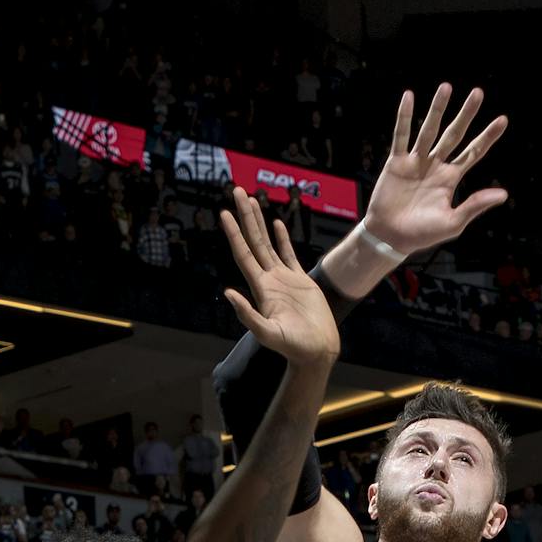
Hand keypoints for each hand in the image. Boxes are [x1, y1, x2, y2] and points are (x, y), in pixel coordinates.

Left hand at [221, 187, 339, 367]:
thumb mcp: (268, 334)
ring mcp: (284, 278)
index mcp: (260, 288)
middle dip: (245, 217)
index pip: (243, 254)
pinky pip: (288, 254)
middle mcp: (269, 279)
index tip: (224, 212)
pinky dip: (282, 238)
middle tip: (236, 190)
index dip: (233, 233)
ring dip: (259, 222)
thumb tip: (227, 293)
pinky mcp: (300, 280)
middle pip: (253, 241)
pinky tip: (276, 223)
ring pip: (268, 243)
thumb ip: (248, 315)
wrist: (317, 351)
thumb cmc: (294, 347)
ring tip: (252, 199)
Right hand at [361, 83, 508, 252]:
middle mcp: (436, 165)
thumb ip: (475, 205)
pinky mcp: (396, 162)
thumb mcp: (454, 222)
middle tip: (478, 93)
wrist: (391, 238)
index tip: (503, 119)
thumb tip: (503, 194)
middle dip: (466, 115)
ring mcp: (416, 161)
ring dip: (438, 109)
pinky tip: (409, 96)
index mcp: (451, 178)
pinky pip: (401, 136)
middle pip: (455, 134)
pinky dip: (405, 117)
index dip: (488, 136)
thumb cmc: (423, 234)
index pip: (474, 152)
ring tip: (446, 87)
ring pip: (430, 130)